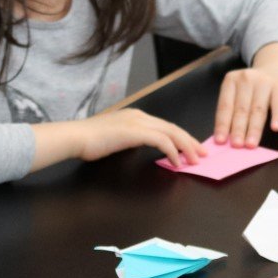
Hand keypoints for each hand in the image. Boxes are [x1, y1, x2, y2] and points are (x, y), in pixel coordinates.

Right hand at [78, 108, 205, 166]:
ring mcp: (138, 122)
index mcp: (135, 116)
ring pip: (171, 133)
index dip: (180, 137)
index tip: (190, 148)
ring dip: (186, 147)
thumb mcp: (114, 138)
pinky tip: (177, 162)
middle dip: (189, 141)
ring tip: (195, 159)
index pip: (164, 126)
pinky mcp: (136, 132)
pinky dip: (173, 151)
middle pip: (172, 128)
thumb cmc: (89, 141)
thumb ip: (128, 139)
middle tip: (202, 153)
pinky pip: (162, 141)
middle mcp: (140, 116)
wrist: (76, 137)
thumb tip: (136, 146)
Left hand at [215, 43, 277, 146]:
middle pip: (241, 109)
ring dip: (254, 128)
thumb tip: (225, 138)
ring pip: (258, 109)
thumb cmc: (253, 88)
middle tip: (236, 145)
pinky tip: (276, 128)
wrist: (276, 68)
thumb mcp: (239, 92)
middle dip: (238, 129)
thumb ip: (233, 110)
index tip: (220, 141)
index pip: (225, 106)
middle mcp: (246, 79)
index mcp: (231, 81)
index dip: (222, 124)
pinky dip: (277, 117)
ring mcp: (264, 82)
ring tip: (251, 144)